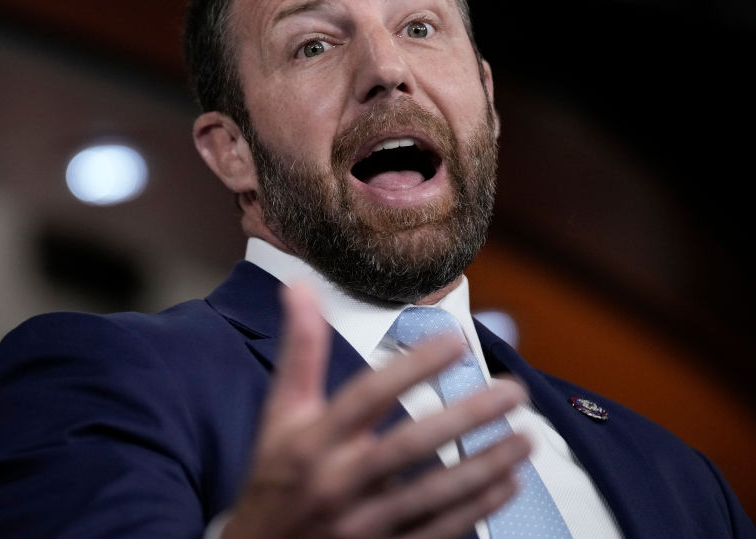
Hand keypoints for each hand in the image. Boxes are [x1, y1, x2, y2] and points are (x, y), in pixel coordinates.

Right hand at [222, 283, 530, 538]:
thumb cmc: (276, 474)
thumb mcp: (280, 412)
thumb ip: (300, 352)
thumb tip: (301, 287)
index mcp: (312, 441)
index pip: (367, 396)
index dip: (412, 367)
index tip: (456, 341)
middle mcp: (338, 482)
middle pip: (410, 445)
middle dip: (466, 416)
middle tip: (512, 391)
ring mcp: (362, 523)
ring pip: (434, 493)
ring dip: (485, 464)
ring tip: (526, 435)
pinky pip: (438, 530)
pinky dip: (478, 508)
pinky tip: (509, 483)